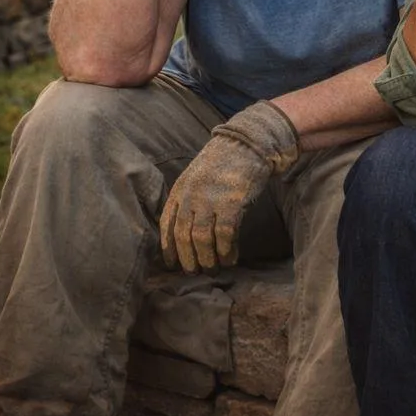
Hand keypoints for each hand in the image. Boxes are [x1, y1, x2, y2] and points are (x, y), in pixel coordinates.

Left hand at [160, 101, 299, 272]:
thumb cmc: (224, 162)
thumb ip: (187, 199)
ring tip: (214, 268)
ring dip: (208, 259)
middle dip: (188, 259)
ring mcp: (211, 199)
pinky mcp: (232, 203)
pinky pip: (225, 235)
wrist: (249, 143)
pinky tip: (230, 258)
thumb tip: (182, 230)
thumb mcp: (196, 177)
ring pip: (202, 239)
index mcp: (180, 189)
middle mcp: (192, 195)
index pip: (167, 225)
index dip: (168, 248)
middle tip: (196, 272)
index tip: (172, 264)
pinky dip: (226, 250)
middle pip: (184, 236)